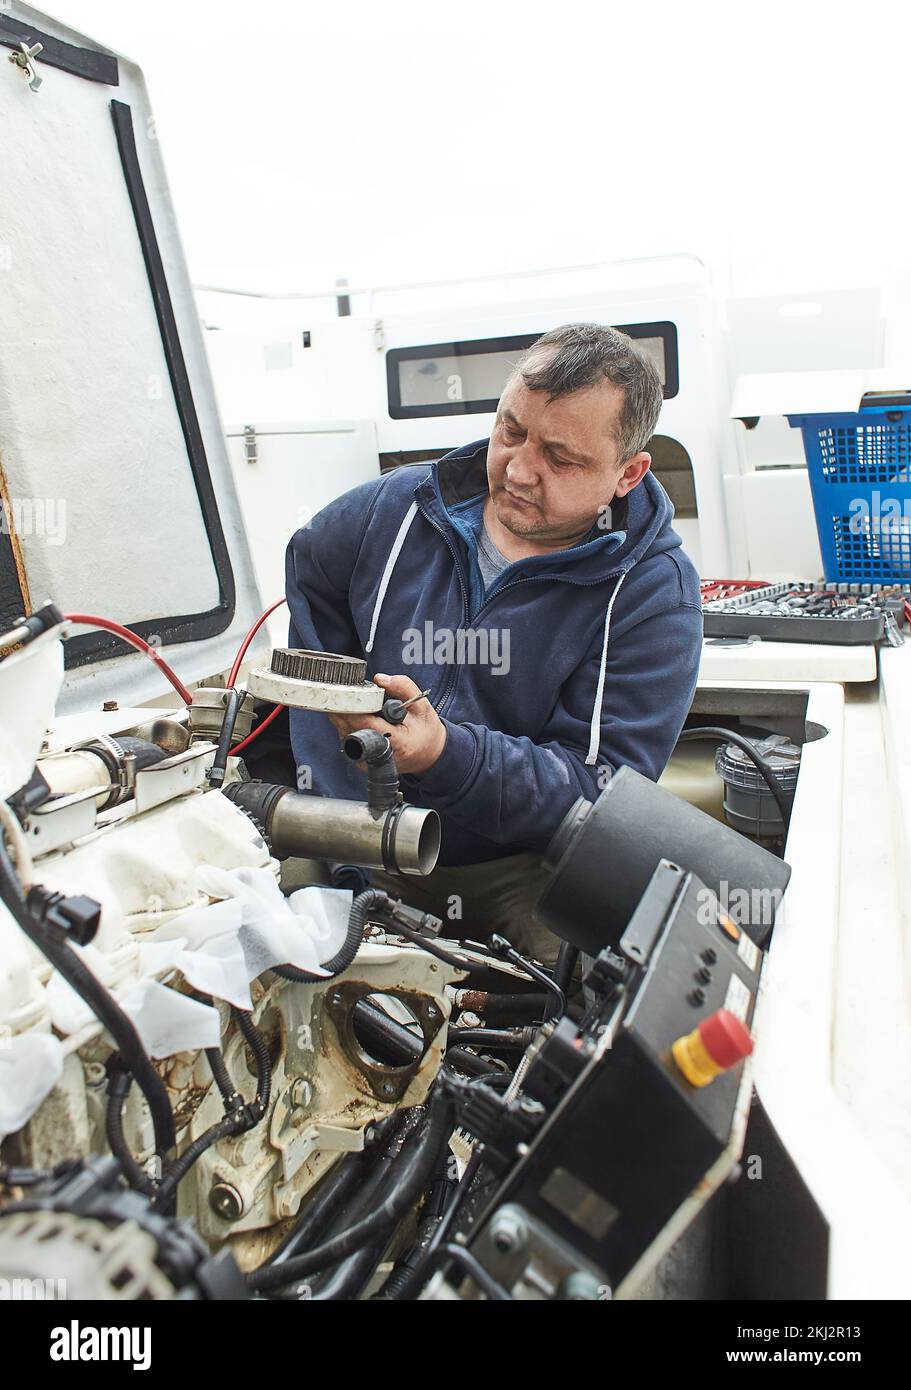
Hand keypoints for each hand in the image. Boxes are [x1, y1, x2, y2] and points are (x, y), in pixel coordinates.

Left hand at [327, 673, 446, 775]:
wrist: (426, 754)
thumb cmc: (424, 730)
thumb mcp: (422, 705)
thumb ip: (404, 687)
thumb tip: (379, 678)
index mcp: (399, 743)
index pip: (366, 725)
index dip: (352, 709)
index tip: (344, 693)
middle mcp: (381, 756)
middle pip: (350, 730)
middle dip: (345, 712)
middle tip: (343, 694)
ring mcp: (370, 762)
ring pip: (345, 735)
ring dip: (345, 719)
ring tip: (355, 706)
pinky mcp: (362, 762)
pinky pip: (347, 741)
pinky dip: (349, 727)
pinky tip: (357, 719)